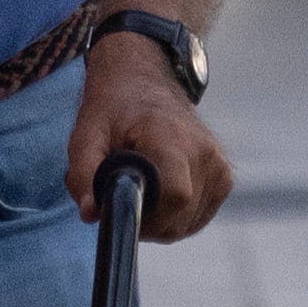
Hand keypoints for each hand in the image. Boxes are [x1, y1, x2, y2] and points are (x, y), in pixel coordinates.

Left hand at [67, 37, 232, 244]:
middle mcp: (204, 152)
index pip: (175, 195)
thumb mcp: (85, 135)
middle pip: (178, 218)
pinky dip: (175, 215)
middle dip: (145, 220)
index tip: (122, 202)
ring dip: (159, 220)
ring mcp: (219, 166)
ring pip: (187, 224)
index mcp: (172, 137)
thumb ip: (83, 175)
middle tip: (124, 195)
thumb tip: (90, 213)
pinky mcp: (224, 177)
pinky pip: (197, 217)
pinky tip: (159, 190)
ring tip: (141, 187)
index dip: (145, 214)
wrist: (143, 82)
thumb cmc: (113, 110)